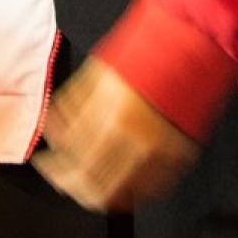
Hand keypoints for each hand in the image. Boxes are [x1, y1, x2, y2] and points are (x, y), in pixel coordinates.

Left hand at [32, 56, 199, 212]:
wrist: (192, 43)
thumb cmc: (146, 51)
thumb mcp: (100, 71)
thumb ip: (73, 104)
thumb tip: (52, 129)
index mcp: (112, 112)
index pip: (73, 158)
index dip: (53, 166)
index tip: (45, 164)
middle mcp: (135, 136)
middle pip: (93, 182)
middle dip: (70, 185)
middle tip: (60, 180)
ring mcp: (160, 150)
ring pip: (119, 194)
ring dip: (96, 193)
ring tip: (84, 186)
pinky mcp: (179, 156)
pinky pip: (148, 189)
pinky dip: (129, 191)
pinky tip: (116, 184)